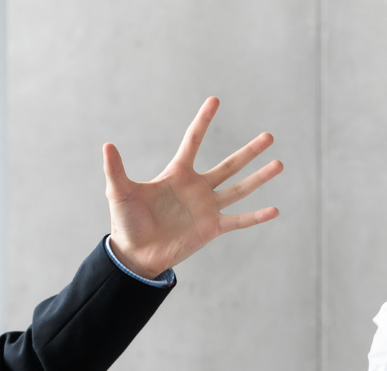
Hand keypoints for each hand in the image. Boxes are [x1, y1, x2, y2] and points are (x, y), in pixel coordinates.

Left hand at [103, 97, 281, 278]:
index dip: (203, 121)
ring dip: (259, 178)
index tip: (215, 100)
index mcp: (177, 174)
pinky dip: (256, 217)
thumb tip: (107, 145)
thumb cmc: (126, 222)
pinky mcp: (212, 228)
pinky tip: (275, 210)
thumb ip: (116, 169)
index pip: (194, 141)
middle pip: (229, 165)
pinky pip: (238, 221)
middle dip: (249, 151)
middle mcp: (197, 188)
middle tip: (268, 136)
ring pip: (239, 189)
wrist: (136, 254)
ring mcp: (207, 208)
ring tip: (279, 163)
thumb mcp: (119, 192)